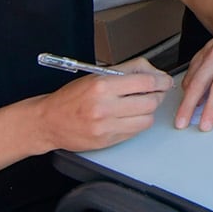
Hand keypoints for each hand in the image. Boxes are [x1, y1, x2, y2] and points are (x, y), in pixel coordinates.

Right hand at [34, 58, 171, 151]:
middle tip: (154, 93)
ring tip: (139, 105)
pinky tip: (128, 117)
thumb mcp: (97, 75)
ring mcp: (106, 127)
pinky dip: (137, 123)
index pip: (146, 82)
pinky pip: (135, 132)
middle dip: (157, 96)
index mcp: (102, 86)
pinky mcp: (107, 141)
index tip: (164, 81)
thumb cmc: (71, 97)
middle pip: (150, 102)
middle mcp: (104, 107)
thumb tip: (154, 72)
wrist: (48, 121)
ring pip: (146, 119)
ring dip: (148, 111)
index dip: (161, 81)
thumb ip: (127, 70)